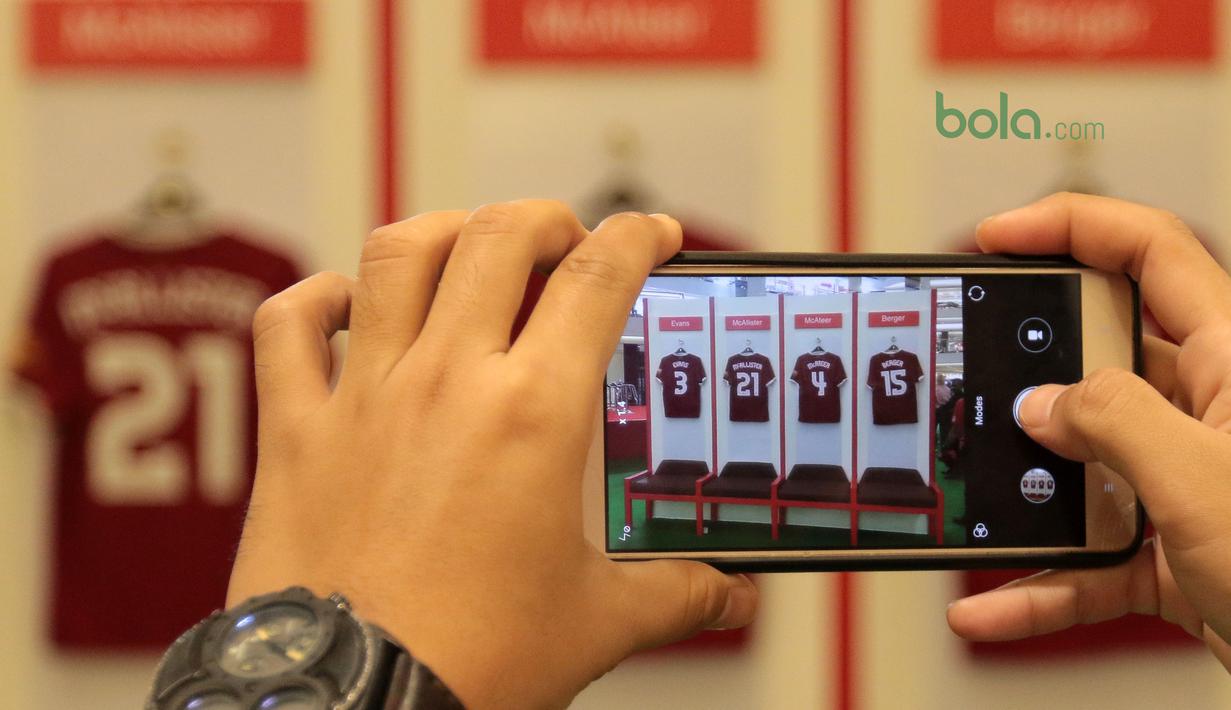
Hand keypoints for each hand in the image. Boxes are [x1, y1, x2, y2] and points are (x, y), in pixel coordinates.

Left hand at [227, 201, 757, 708]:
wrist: (354, 705)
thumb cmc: (469, 662)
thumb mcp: (599, 621)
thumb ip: (679, 593)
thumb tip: (732, 595)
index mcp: (535, 413)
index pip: (599, 277)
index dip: (637, 236)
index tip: (651, 233)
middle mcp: (449, 382)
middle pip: (500, 236)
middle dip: (546, 220)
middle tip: (565, 243)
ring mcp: (366, 395)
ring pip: (399, 254)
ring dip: (445, 232)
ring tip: (470, 248)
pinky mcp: (298, 429)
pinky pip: (288, 326)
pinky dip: (315, 298)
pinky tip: (344, 303)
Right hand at [946, 192, 1230, 670]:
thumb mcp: (1204, 479)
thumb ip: (1114, 423)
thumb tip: (1043, 404)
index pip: (1151, 252)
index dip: (1071, 225)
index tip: (999, 238)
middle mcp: (1212, 413)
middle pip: (1101, 361)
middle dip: (1032, 377)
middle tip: (981, 387)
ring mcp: (1191, 484)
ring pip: (1087, 469)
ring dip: (1026, 502)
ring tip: (980, 506)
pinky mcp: (1177, 552)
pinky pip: (1090, 556)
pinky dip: (1041, 582)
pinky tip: (998, 603)